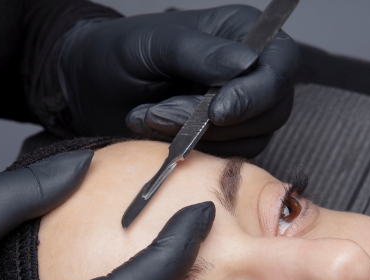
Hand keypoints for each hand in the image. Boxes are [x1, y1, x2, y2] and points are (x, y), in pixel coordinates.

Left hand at [58, 5, 299, 157]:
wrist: (90, 88)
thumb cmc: (118, 54)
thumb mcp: (155, 45)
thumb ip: (199, 54)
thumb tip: (246, 63)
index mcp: (240, 33)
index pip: (280, 64)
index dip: (257, 92)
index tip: (218, 111)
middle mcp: (247, 72)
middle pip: (271, 109)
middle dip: (215, 121)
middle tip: (161, 113)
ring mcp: (237, 109)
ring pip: (250, 138)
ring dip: (198, 137)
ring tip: (149, 118)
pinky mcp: (221, 139)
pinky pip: (227, 156)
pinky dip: (193, 152)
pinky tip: (157, 133)